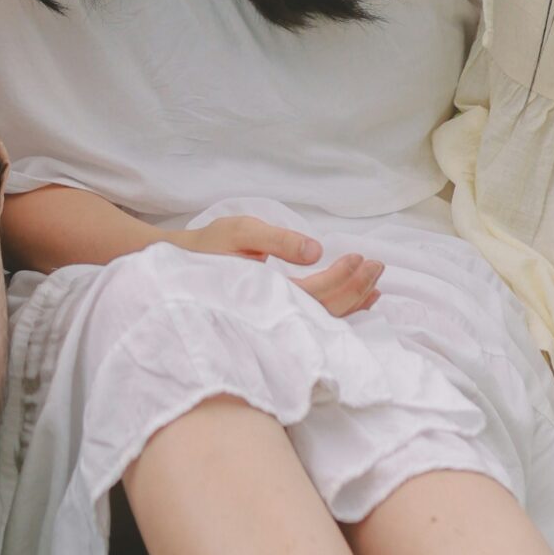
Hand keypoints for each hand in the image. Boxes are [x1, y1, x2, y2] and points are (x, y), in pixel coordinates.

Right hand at [163, 216, 382, 316]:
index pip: (316, 294)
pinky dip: (339, 310)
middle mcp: (274, 316)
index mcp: (267, 295)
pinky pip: (315, 321)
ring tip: (376, 286)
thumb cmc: (207, 248)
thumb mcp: (241, 232)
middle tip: (378, 267)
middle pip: (326, 312)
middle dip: (356, 289)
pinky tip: (354, 301)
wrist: (174, 271)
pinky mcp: (275, 318)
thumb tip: (316, 251)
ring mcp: (275, 322)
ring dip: (352, 302)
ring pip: (323, 321)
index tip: (361, 257)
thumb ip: (278, 241)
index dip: (342, 278)